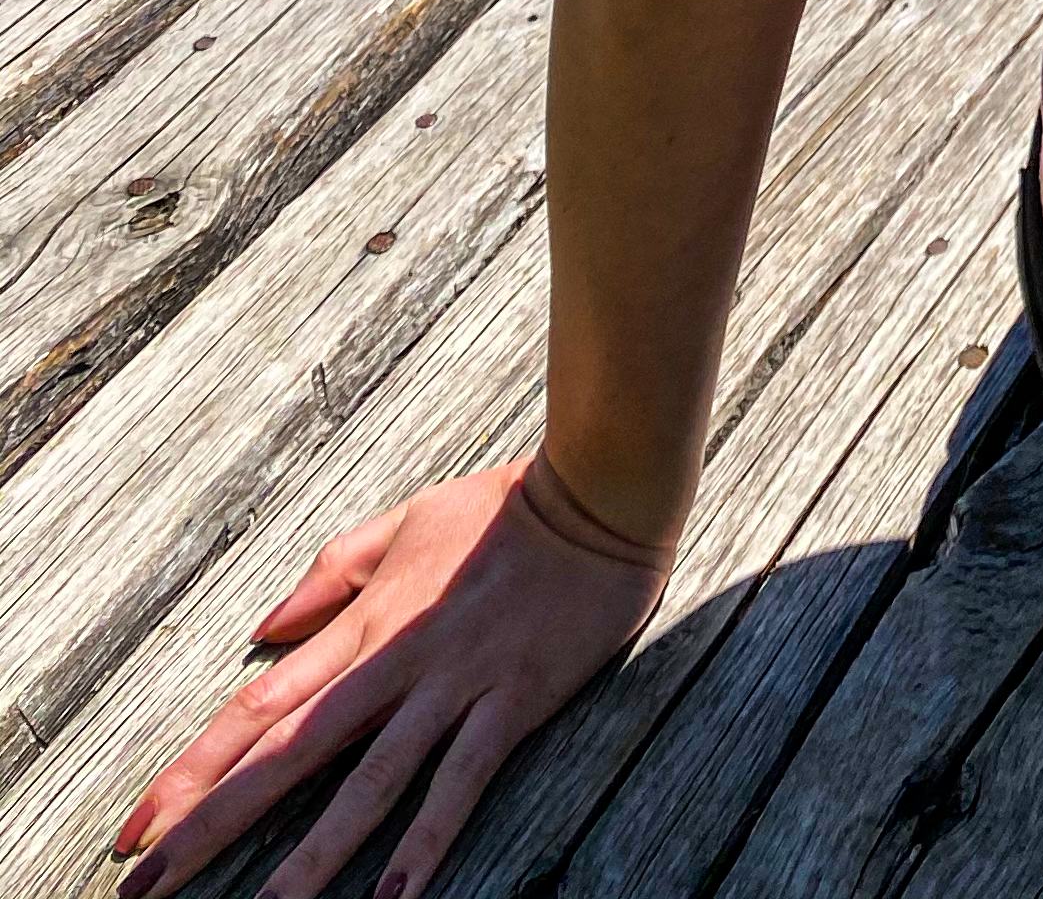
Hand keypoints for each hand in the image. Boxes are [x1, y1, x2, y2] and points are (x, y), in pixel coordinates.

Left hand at [113, 465, 666, 898]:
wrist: (599, 492)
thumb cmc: (503, 506)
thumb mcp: (405, 521)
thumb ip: (333, 573)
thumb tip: (266, 626)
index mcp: (363, 625)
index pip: (258, 707)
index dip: (192, 770)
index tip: (136, 828)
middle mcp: (393, 663)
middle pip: (288, 754)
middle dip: (212, 823)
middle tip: (145, 886)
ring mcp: (452, 686)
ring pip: (368, 782)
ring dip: (310, 855)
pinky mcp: (511, 702)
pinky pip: (461, 780)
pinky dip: (428, 838)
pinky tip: (394, 893)